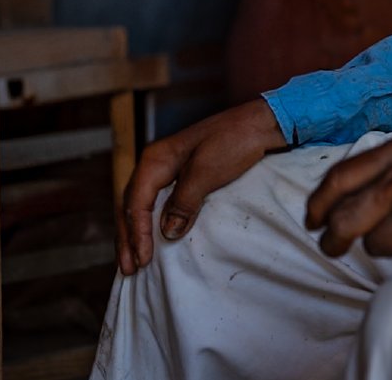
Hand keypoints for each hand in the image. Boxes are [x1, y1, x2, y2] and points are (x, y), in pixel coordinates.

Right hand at [116, 99, 286, 274]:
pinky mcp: (183, 176)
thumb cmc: (235, 141)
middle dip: (128, 239)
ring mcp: (168, 170)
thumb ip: (184, 202)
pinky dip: (152, 224)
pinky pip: (159, 204)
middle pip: (132, 207)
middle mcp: (155, 164)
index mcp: (155, 159)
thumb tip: (167, 233)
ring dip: (137, 234)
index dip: (137, 234)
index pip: (136, 203)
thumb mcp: (207, 172)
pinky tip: (153, 239)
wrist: (263, 122)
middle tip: (129, 269)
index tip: (142, 259)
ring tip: (134, 262)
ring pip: (142, 207)